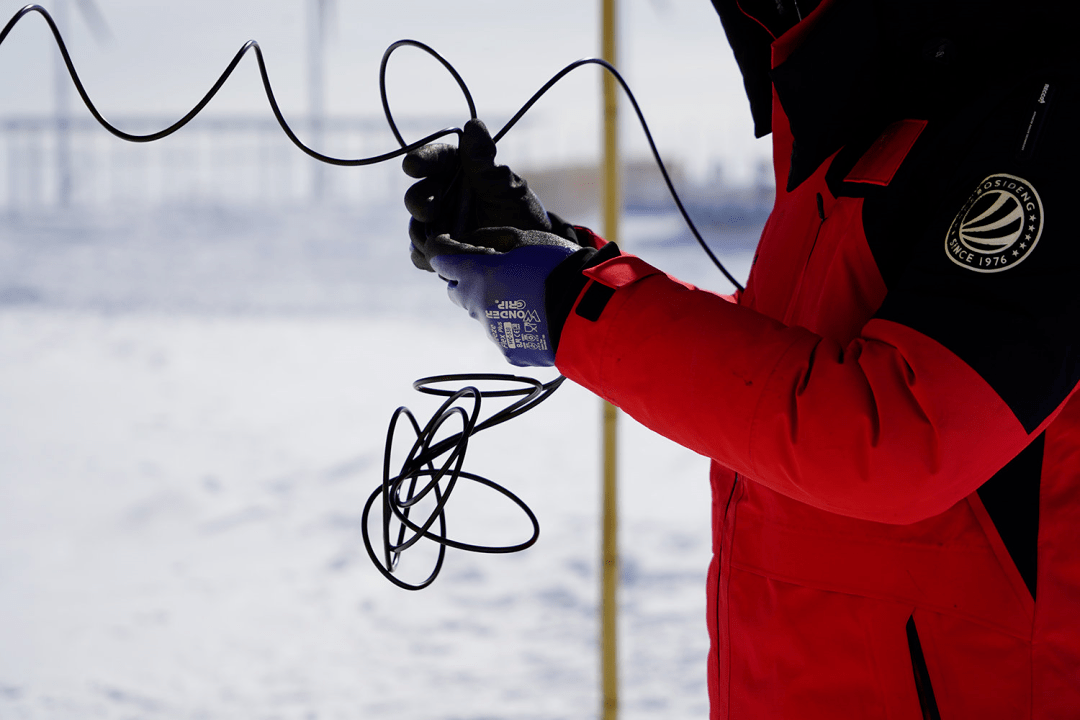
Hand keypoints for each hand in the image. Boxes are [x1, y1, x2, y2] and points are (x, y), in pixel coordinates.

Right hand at [403, 119, 577, 270]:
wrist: (527, 251)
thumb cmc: (519, 211)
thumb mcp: (506, 187)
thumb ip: (484, 163)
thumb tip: (473, 126)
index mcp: (456, 170)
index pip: (434, 160)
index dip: (421, 160)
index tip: (413, 166)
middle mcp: (442, 195)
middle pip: (417, 195)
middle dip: (418, 202)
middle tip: (430, 211)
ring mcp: (437, 224)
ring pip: (416, 227)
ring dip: (422, 233)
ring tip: (442, 239)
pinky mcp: (438, 250)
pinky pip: (420, 254)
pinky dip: (426, 257)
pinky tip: (441, 257)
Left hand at [427, 227, 582, 366]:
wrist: (587, 310)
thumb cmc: (557, 266)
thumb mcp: (525, 238)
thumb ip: (490, 238)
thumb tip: (468, 241)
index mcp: (477, 274)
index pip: (441, 259)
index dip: (446, 251)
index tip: (453, 248)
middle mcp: (477, 305)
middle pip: (457, 291)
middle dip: (467, 280)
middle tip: (494, 272)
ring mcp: (492, 331)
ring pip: (481, 314)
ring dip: (493, 303)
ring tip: (525, 297)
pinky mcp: (508, 351)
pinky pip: (502, 335)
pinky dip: (513, 325)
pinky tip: (535, 317)